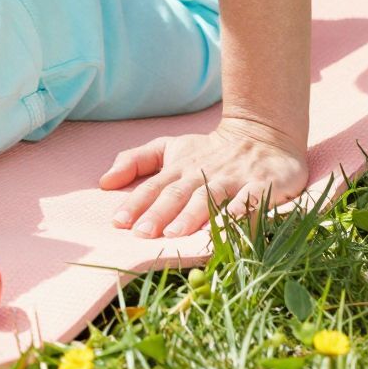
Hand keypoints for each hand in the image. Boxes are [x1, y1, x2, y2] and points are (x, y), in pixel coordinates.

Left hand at [98, 120, 308, 237]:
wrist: (264, 133)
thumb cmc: (209, 150)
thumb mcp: (170, 147)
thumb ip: (136, 160)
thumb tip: (104, 181)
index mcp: (180, 167)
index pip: (154, 186)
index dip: (137, 203)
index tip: (119, 222)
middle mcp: (204, 173)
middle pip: (179, 193)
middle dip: (160, 213)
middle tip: (143, 233)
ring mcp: (233, 178)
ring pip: (210, 197)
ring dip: (192, 215)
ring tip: (175, 234)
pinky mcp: (262, 184)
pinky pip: (249, 200)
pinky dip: (238, 214)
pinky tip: (226, 228)